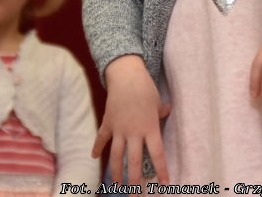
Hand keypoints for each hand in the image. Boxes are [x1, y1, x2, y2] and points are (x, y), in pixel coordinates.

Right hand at [92, 55, 170, 184]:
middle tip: (136, 196)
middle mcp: (134, 132)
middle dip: (135, 180)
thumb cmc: (145, 88)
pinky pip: (101, 138)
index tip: (164, 184)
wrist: (126, 76)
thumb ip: (162, 111)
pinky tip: (94, 158)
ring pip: (116, 156)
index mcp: (149, 128)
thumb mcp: (158, 101)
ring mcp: (119, 129)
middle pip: (135, 161)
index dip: (161, 170)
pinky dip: (97, 148)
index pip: (157, 154)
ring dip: (117, 172)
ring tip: (118, 185)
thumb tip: (168, 111)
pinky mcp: (108, 123)